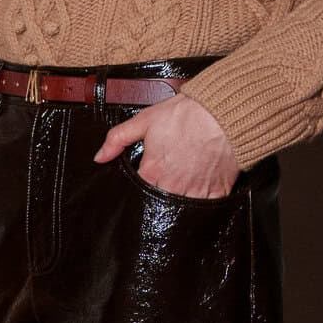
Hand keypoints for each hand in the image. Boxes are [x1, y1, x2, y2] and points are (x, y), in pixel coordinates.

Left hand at [94, 94, 236, 197]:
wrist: (222, 113)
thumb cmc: (187, 114)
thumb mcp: (144, 120)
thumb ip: (117, 139)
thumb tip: (100, 156)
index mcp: (152, 172)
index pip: (137, 193)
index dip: (140, 188)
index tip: (146, 180)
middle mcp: (172, 186)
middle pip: (159, 204)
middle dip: (160, 195)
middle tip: (166, 180)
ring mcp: (196, 191)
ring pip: (181, 209)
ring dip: (180, 200)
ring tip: (182, 184)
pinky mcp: (217, 192)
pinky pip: (207, 208)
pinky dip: (203, 200)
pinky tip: (201, 188)